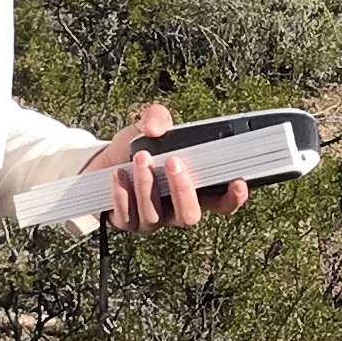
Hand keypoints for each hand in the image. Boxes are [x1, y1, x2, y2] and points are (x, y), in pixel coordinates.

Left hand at [81, 101, 248, 230]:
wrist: (104, 160)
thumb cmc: (137, 146)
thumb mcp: (150, 126)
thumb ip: (158, 117)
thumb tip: (156, 127)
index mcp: (194, 191)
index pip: (222, 203)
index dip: (233, 198)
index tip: (237, 182)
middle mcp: (176, 210)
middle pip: (190, 216)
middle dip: (183, 190)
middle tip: (173, 162)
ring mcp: (152, 220)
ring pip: (154, 215)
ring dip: (147, 185)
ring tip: (140, 157)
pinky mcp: (126, 223)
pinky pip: (127, 217)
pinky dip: (123, 194)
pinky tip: (119, 174)